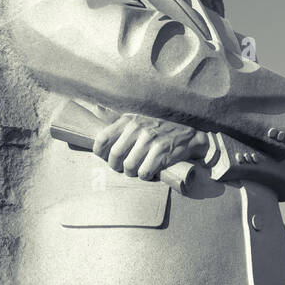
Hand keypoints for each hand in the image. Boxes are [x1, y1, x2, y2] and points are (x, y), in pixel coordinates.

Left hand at [91, 110, 207, 180]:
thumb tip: (95, 108)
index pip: (102, 139)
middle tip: (125, 167)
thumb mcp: (137, 116)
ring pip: (129, 167)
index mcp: (128, 120)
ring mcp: (150, 140)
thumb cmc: (159, 127)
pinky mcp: (162, 152)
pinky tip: (152, 170)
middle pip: (114, 156)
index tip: (107, 158)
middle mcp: (137, 128)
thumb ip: (116, 116)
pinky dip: (147, 176)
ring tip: (140, 168)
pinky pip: (144, 173)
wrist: (190, 133)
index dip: (101, 153)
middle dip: (118, 166)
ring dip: (133, 173)